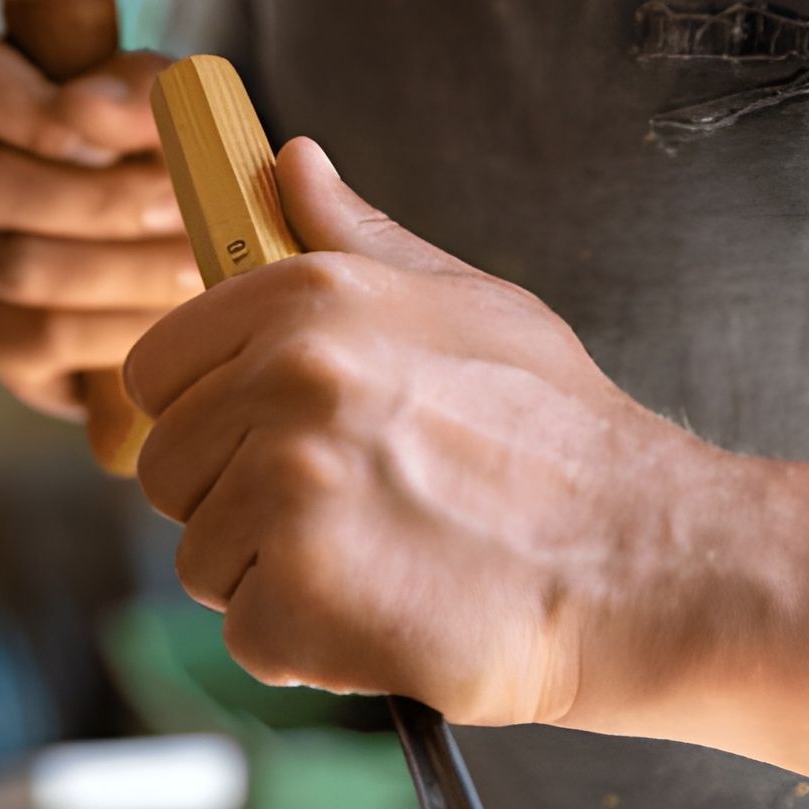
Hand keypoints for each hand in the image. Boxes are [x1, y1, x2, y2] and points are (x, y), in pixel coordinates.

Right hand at [0, 40, 200, 415]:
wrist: (189, 245)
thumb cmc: (176, 152)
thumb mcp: (181, 106)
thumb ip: (145, 93)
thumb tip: (86, 108)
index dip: (30, 108)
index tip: (122, 125)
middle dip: (104, 202)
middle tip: (190, 211)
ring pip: (19, 269)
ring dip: (127, 270)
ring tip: (203, 267)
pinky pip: (41, 336)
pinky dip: (121, 328)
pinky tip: (177, 320)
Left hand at [129, 139, 729, 730]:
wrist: (652, 558)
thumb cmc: (564, 434)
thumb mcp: (466, 300)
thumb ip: (355, 239)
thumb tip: (287, 163)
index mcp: (311, 296)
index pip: (156, 366)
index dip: (202, 414)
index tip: (262, 440)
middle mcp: (289, 376)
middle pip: (170, 470)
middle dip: (239, 505)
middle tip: (352, 513)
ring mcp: (290, 485)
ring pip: (202, 558)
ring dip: (279, 579)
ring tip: (384, 559)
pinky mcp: (303, 591)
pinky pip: (251, 633)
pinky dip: (313, 645)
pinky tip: (392, 612)